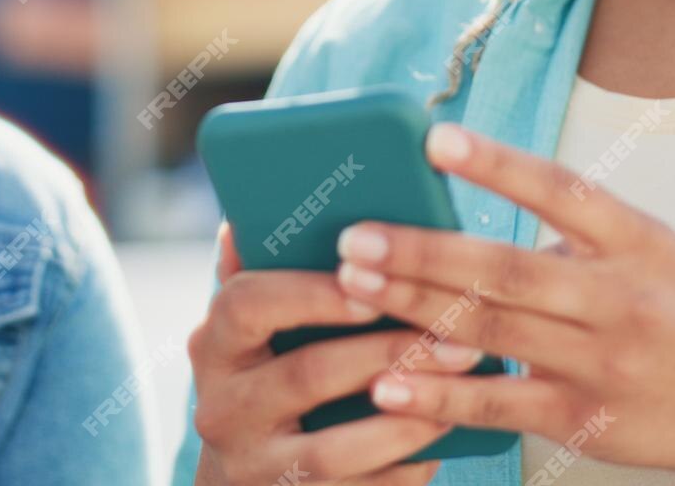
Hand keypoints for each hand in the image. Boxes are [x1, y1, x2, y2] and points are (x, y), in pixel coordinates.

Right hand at [187, 223, 455, 485]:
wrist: (245, 485)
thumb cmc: (265, 380)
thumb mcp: (249, 332)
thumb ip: (254, 276)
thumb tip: (244, 216)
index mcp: (212, 345)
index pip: (247, 304)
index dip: (312, 293)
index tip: (376, 283)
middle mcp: (221, 408)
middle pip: (307, 373)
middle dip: (390, 352)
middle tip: (459, 335)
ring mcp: (255, 466)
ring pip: (336, 445)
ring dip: (409, 414)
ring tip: (462, 386)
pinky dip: (408, 464)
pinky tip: (447, 436)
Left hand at [330, 123, 674, 481]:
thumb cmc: (669, 302)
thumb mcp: (643, 247)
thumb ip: (566, 229)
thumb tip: (451, 207)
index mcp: (637, 240)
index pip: (562, 191)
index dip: (498, 165)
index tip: (433, 140)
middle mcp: (621, 299)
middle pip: (507, 270)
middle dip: (423, 253)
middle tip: (354, 237)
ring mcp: (602, 362)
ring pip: (492, 331)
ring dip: (413, 309)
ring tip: (352, 285)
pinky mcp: (583, 418)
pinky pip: (498, 403)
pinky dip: (437, 394)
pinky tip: (384, 382)